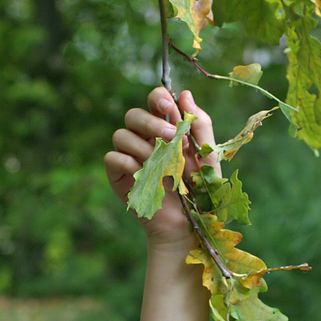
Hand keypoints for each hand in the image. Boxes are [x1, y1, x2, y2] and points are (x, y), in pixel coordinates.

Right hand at [105, 87, 219, 250]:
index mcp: (167, 130)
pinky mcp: (118, 177)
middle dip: (151, 123)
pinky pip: (113, 157)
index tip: (169, 108)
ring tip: (161, 162)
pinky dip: (128, 162)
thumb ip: (200, 126)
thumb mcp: (207, 157)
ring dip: (141, 144)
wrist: (188, 226)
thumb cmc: (201, 193)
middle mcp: (145, 140)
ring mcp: (130, 157)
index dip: (158, 98)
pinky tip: (144, 174)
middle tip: (171, 139)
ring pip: (121, 134)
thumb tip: (186, 93)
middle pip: (133, 115)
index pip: (155, 102)